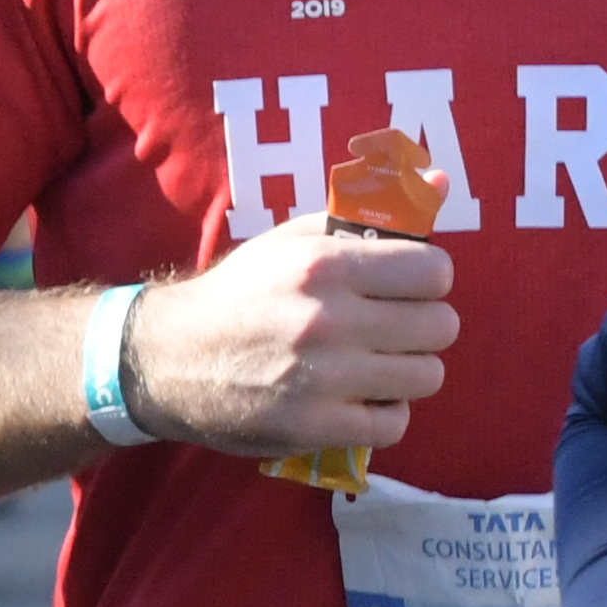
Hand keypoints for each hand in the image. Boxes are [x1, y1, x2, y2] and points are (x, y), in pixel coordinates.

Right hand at [122, 211, 463, 464]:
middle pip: (441, 326)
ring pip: (427, 376)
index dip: (427, 280)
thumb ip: (370, 213)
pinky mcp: (312, 427)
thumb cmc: (242, 292)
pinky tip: (360, 398)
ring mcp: (321, 378)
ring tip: (376, 363)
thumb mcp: (294, 240)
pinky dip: (384, 414)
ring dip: (407, 371)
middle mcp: (326, 319)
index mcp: (325, 265)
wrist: (164, 358)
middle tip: (392, 328)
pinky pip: (394, 425)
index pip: (435, 272)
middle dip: (423, 325)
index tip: (405, 288)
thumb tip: (440, 180)